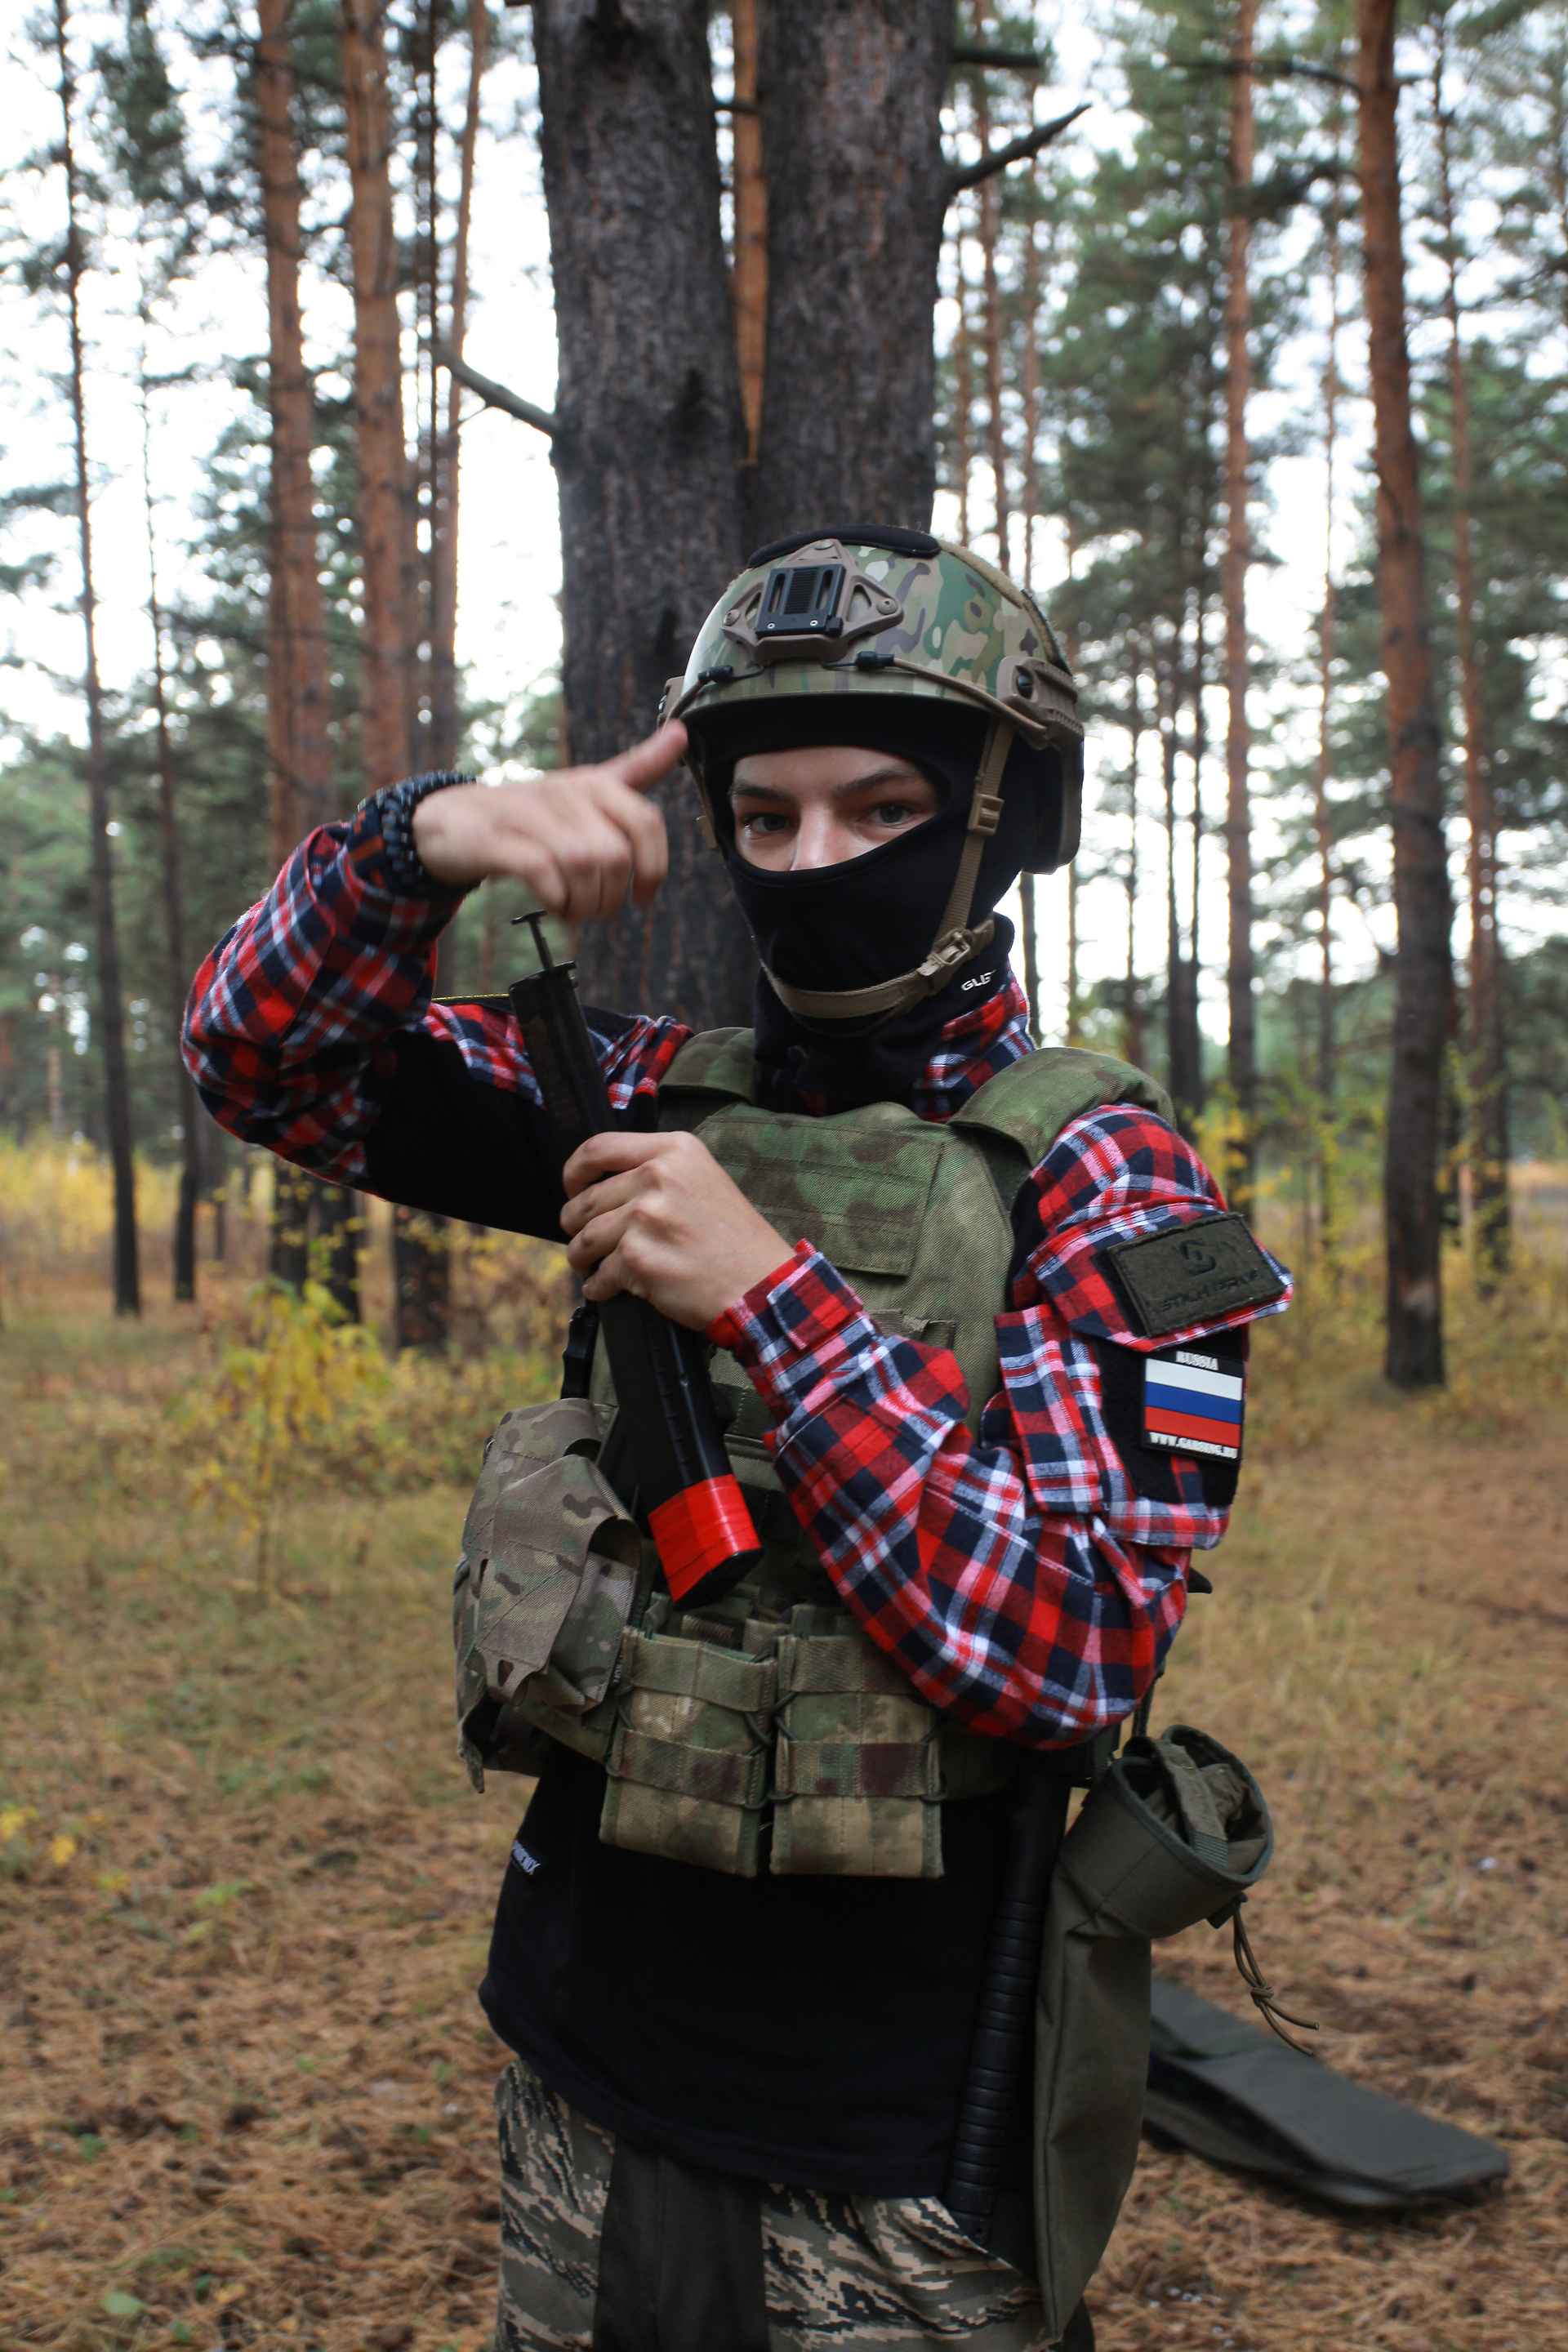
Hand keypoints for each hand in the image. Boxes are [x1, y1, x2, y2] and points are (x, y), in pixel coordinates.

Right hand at [411, 720, 685, 917]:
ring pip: (583, 865)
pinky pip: (543, 873)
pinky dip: (556, 900)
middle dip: (612, 895)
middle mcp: (565, 794)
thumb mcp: (587, 787)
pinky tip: (553, 904)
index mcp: (594, 784)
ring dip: (584, 903)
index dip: (654, 866)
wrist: (452, 818)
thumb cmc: (531, 812)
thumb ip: (637, 767)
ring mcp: (529, 815)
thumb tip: (683, 732)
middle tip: (596, 907)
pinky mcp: (497, 839)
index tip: (645, 896)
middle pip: (615, 855)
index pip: (645, 822)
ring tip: (574, 909)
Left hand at [560, 1131, 793, 1330]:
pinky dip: (599, 1287)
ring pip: (584, 1238)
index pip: (597, 1148)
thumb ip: (657, 1171)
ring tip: (595, 1267)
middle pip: (585, 1199)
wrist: (761, 1286)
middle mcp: (656, 1177)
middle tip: (586, 1241)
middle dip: (576, 1225)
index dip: (573, 1172)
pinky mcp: (637, 1257)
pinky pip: (598, 1275)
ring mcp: (645, 1216)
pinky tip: (612, 1289)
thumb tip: (602, 1185)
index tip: (572, 1189)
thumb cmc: (735, 1241)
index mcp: (673, 1151)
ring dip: (583, 1258)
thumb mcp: (704, 1180)